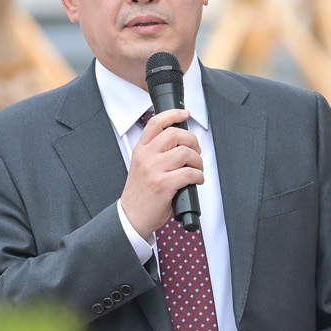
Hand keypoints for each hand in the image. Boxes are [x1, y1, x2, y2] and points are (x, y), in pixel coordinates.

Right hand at [121, 108, 203, 239]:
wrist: (132, 217)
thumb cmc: (140, 194)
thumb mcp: (141, 166)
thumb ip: (155, 153)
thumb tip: (181, 144)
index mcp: (141, 150)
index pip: (156, 123)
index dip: (173, 114)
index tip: (185, 113)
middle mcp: (146, 157)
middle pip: (175, 134)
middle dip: (192, 141)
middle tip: (196, 151)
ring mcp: (154, 170)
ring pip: (185, 153)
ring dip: (197, 160)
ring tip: (197, 168)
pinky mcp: (163, 184)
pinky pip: (189, 173)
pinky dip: (198, 176)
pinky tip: (196, 180)